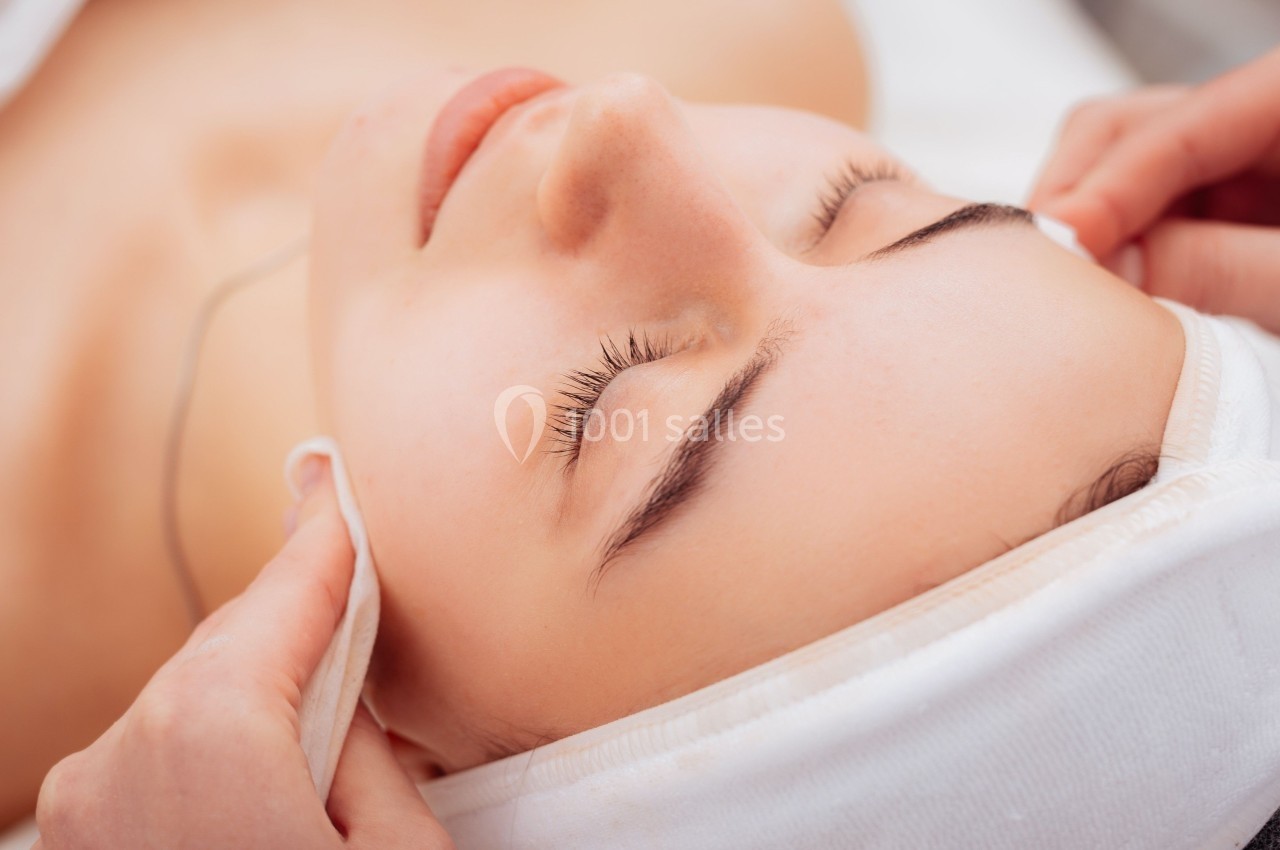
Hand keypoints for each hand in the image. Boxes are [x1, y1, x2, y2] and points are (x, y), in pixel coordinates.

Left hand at [32, 460, 452, 849]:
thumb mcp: (403, 848)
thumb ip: (370, 744)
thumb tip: (335, 700)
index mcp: (209, 736)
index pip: (289, 595)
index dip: (329, 535)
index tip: (333, 482)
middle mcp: (120, 756)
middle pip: (236, 646)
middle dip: (300, 637)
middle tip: (359, 639)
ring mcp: (85, 803)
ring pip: (192, 700)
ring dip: (256, 707)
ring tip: (319, 765)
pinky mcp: (77, 841)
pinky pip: (154, 756)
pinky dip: (210, 755)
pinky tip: (264, 796)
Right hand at [1030, 47, 1279, 333]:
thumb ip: (1229, 268)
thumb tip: (1116, 272)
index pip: (1178, 127)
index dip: (1108, 184)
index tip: (1061, 241)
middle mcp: (1256, 124)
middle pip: (1129, 130)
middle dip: (1082, 195)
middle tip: (1055, 270)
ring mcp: (1234, 167)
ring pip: (1121, 175)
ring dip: (1090, 228)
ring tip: (1078, 287)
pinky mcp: (1220, 213)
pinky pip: (1143, 218)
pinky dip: (1114, 252)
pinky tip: (1105, 289)